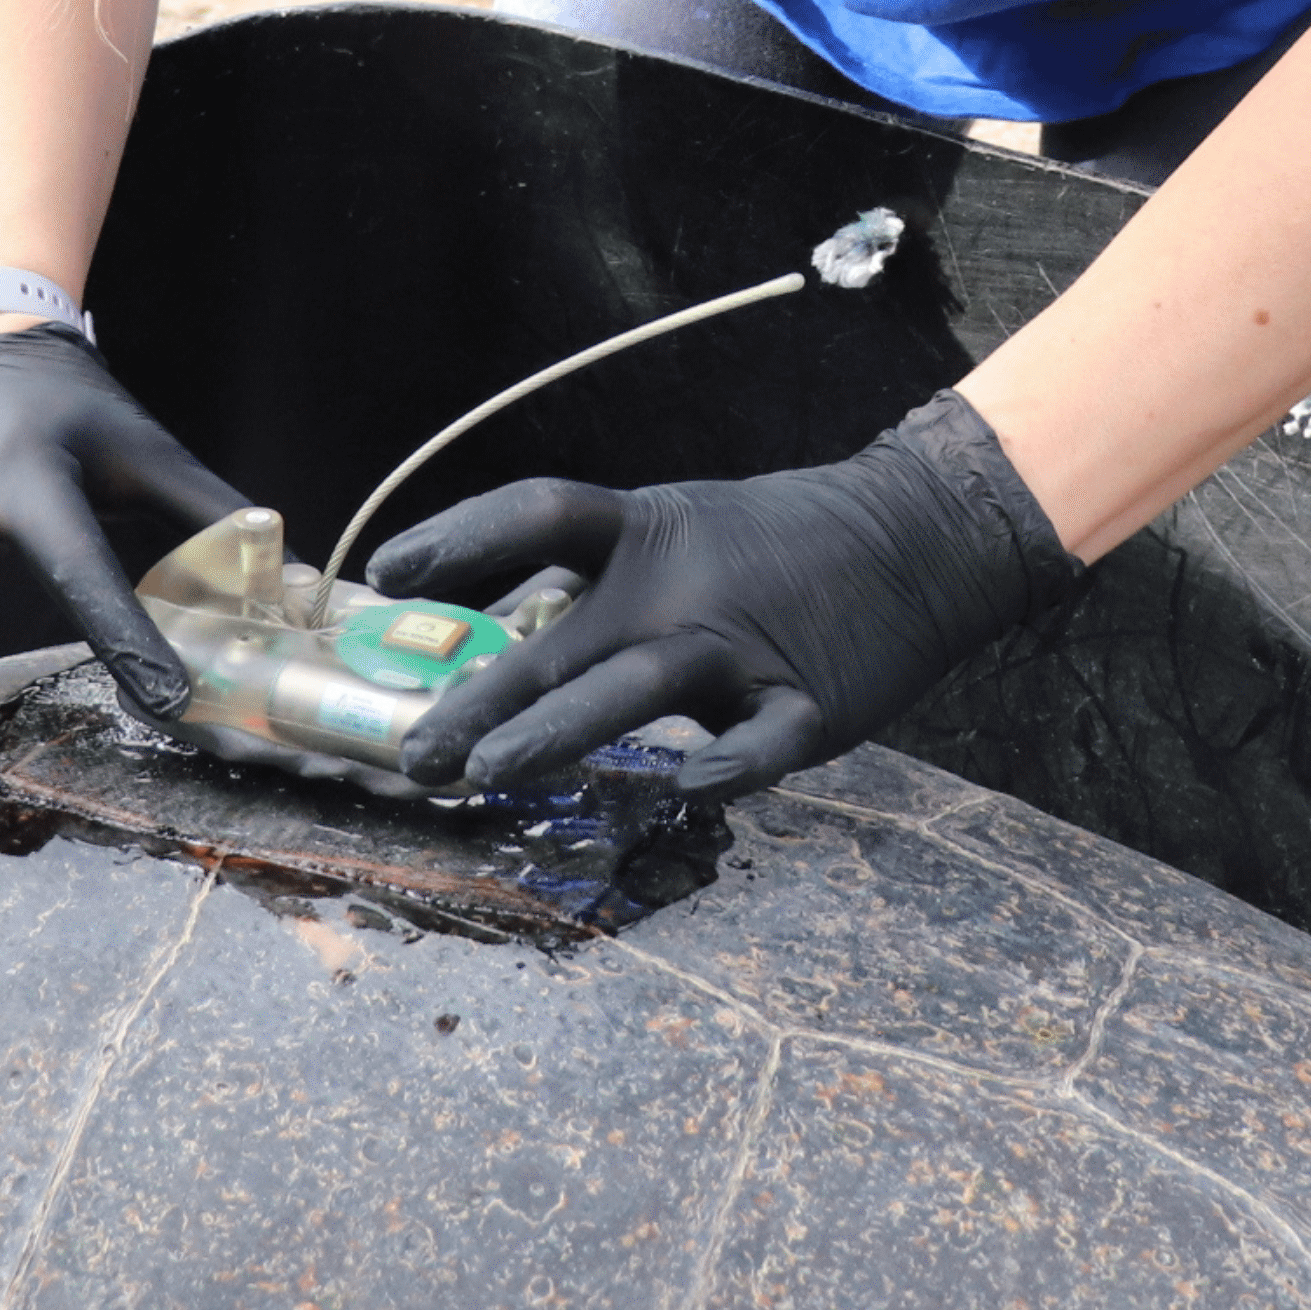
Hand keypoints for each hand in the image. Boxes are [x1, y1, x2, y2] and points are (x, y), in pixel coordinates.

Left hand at [370, 393, 1082, 797]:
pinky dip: (719, 769)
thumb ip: (582, 586)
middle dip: (480, 698)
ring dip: (557, 732)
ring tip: (488, 774)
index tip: (388, 575)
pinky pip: (757, 747)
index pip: (536, 516)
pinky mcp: (812, 705)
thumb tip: (475, 636)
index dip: (461, 539)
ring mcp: (747, 646)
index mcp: (646, 532)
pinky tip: (673, 793)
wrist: (922, 537)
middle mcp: (683, 586)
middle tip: (414, 756)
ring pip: (638, 689)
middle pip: (563, 637)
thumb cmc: (773, 545)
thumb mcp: (673, 534)